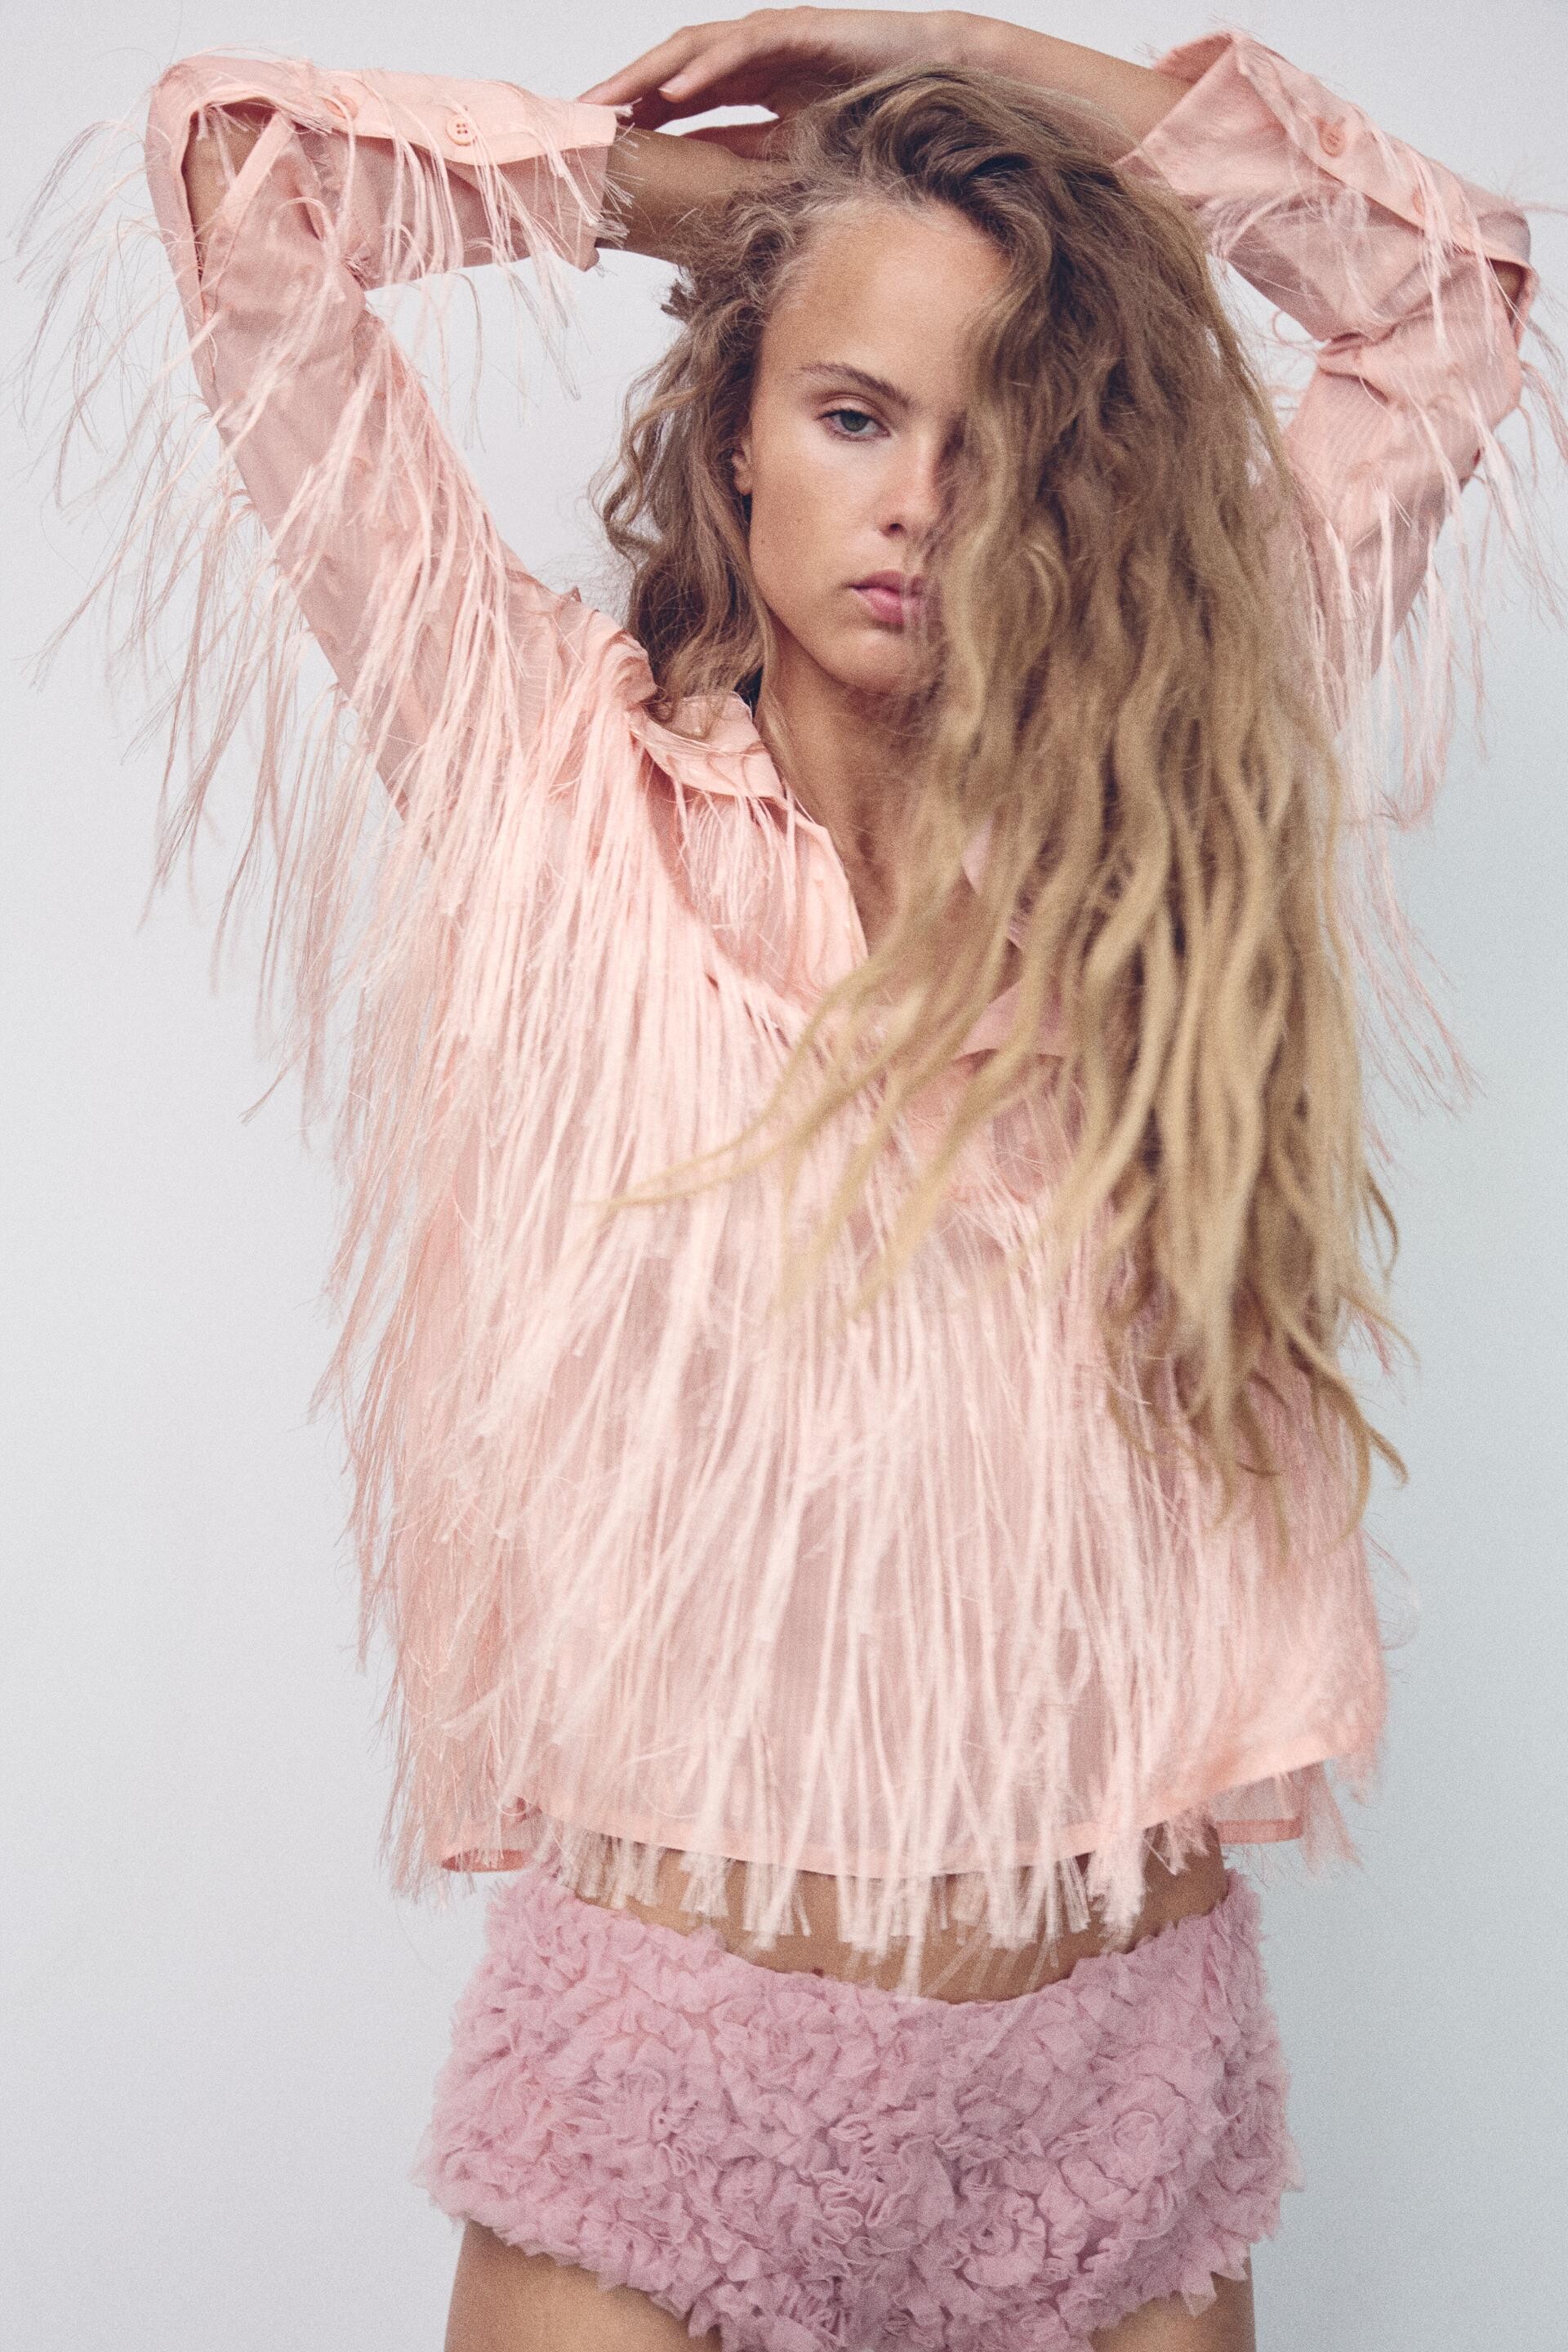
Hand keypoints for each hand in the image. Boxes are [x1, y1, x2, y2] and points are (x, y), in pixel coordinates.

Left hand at [577, 7, 983, 158]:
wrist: (929, 77)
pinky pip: (739, 49)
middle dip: (623, 92)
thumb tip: (696, 181)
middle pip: (671, 70)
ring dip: (645, 77)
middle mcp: (748, 54)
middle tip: (579, 120)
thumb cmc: (865, 112)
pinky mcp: (795, 31)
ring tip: (609, 103)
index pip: (676, 97)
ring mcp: (769, 37)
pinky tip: (670, 92)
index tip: (597, 145)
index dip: (634, 115)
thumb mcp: (788, 148)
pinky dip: (702, 70)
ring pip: (693, 52)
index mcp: (745, 82)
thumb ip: (742, 155)